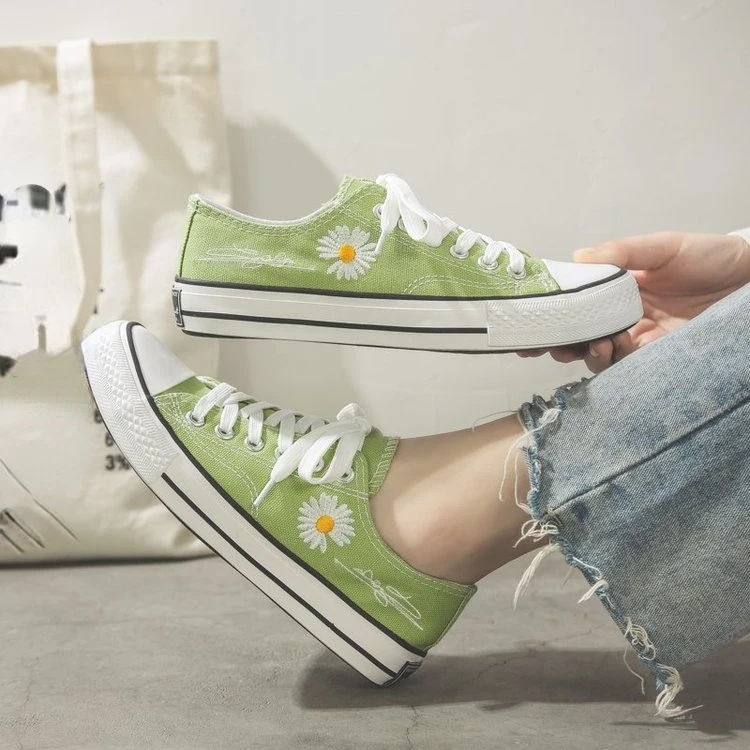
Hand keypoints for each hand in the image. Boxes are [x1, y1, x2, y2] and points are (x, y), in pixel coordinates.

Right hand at [519, 232, 749, 372]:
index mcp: (616, 288)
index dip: (548, 313)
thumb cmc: (708, 256)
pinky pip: (625, 366)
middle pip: (577, 334)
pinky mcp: (657, 356)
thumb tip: (577, 257)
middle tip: (547, 344)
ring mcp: (637, 337)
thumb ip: (622, 252)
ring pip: (596, 353)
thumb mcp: (662, 246)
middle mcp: (620, 315)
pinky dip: (612, 361)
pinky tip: (613, 348)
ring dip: (585, 352)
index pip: (573, 302)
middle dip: (557, 342)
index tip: (524, 322)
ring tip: (593, 344)